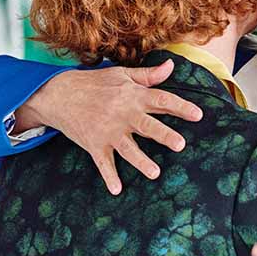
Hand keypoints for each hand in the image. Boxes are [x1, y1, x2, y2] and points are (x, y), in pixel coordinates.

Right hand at [18, 60, 202, 194]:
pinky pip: (103, 163)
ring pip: (128, 148)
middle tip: (180, 144)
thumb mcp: (121, 75)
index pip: (161, 100)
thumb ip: (148, 75)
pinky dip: (109, 176)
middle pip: (147, 126)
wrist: (58, 94)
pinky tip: (117, 190)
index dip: (181, 107)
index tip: (198, 115)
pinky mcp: (94, 144)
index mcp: (133, 96)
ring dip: (141, 161)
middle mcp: (122, 114)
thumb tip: (171, 66)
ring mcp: (108, 131)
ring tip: (155, 173)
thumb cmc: (94, 83)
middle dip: (164, 135)